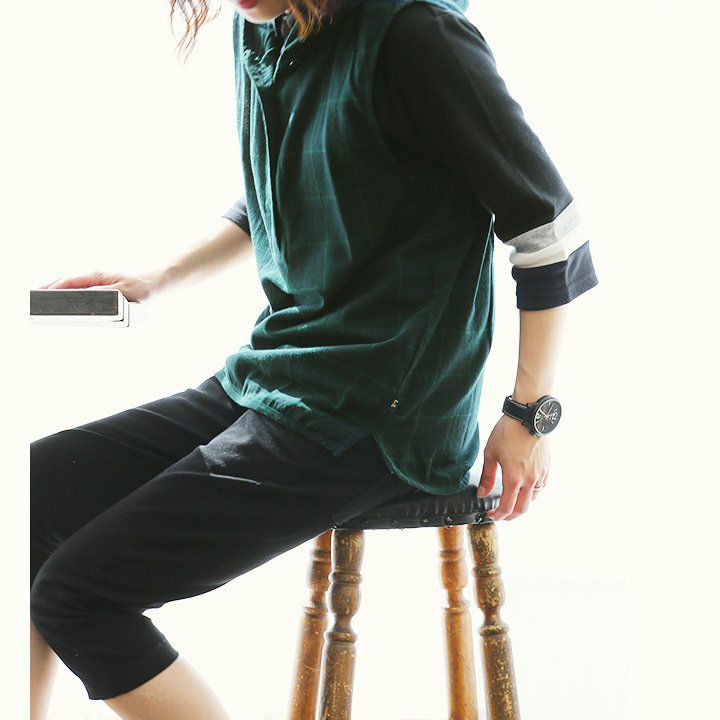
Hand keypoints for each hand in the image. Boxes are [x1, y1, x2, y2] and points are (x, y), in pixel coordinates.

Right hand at [37, 269, 166, 302]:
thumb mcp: (124, 292)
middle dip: (51, 287)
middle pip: (68, 281)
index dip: (55, 287)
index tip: (42, 294)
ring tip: (44, 298)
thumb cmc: (142, 288)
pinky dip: (69, 292)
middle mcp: (96, 276)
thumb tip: (86, 297)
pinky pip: (81, 288)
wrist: (156, 282)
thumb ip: (104, 295)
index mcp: (98, 276)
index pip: (71, 281)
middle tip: (35, 296)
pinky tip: (65, 299)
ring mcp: (98, 280)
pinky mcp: (102, 285)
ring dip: (59, 289)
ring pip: (73, 284)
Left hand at [476, 414, 550, 520]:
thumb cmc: (508, 431)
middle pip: (522, 509)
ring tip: (512, 500)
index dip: (498, 516)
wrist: (528, 416)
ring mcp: (540, 474)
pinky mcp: (546, 467)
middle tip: (501, 515)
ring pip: (533, 499)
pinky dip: (532, 492)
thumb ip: (487, 477)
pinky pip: (541, 487)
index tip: (491, 515)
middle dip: (510, 516)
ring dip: (522, 504)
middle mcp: (530, 480)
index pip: (507, 508)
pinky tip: (525, 487)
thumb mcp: (490, 453)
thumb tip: (482, 494)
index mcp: (514, 478)